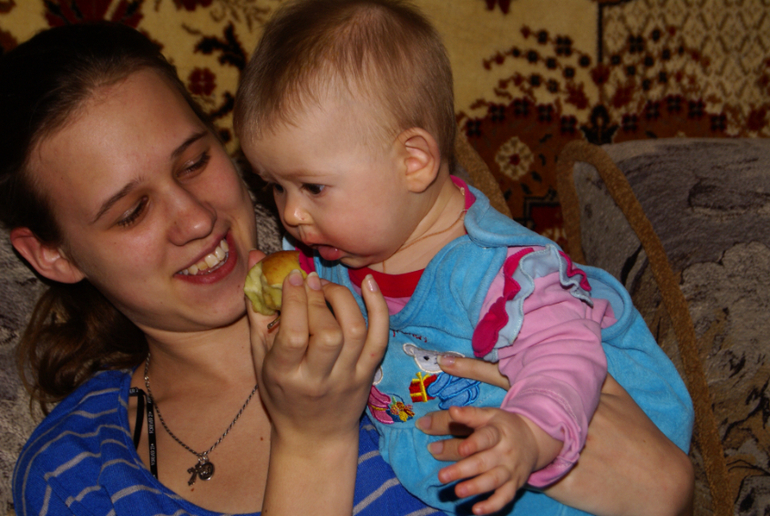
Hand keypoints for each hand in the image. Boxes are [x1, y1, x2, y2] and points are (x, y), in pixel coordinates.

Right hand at [247, 250, 388, 446]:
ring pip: (356, 331)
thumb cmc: (281, 393)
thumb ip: (258, 309)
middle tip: (310, 281)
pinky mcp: (369, 374)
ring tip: (328, 288)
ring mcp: (348, 378)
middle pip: (327, 333)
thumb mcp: (259, 357)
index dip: (295, 301)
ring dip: (343, 299)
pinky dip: (378, 307)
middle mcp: (319, 379)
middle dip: (318, 299)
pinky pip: (380, 337)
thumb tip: (256, 260)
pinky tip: (368, 284)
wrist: (315, 436)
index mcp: (285, 376)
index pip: (294, 335)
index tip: (293, 277)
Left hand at [418, 357, 693, 515]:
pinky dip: (486, 490)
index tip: (442, 361)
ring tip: (433, 458)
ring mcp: (542, 455)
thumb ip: (592, 370)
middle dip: (452, 417)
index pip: (500, 377)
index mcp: (549, 397)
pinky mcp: (549, 481)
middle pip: (486, 417)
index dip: (470, 368)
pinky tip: (467, 499)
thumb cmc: (637, 433)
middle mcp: (538, 423)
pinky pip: (510, 484)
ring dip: (461, 455)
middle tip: (421, 418)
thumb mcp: (616, 393)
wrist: (653, 480)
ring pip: (491, 454)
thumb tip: (584, 339)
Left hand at [422, 405, 560, 514]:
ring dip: (475, 487)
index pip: (486, 437)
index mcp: (497, 430)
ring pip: (493, 480)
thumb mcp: (484, 415)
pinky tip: (476, 510)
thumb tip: (423, 422)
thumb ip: (455, 419)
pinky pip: (504, 498)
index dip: (474, 443)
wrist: (533, 438)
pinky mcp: (513, 485)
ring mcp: (510, 470)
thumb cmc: (500, 425)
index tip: (462, 449)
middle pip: (484, 461)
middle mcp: (505, 451)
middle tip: (442, 476)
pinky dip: (492, 505)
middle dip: (463, 469)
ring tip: (457, 491)